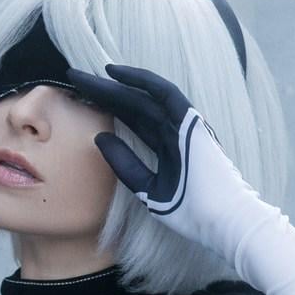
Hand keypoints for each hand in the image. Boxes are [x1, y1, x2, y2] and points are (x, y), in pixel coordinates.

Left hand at [63, 60, 258, 252]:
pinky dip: (140, 80)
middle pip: (132, 104)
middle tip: (73, 79)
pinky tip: (114, 73)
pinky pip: (164, 92)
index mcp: (167, 147)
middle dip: (102, 92)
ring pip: (142, 96)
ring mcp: (182, 124)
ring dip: (113, 84)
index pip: (132, 120)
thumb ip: (126, 166)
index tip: (80, 99)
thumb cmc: (192, 213)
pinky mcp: (190, 121)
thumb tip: (100, 138)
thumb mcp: (148, 190)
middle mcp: (173, 130)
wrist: (221, 221)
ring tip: (83, 76)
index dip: (106, 107)